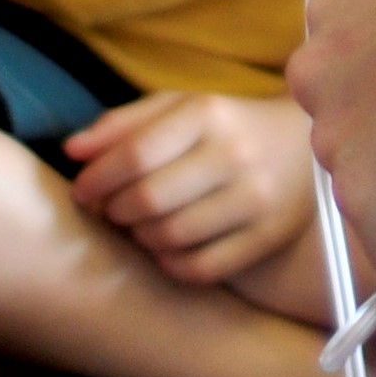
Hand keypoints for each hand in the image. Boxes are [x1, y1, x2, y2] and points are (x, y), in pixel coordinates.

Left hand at [67, 92, 316, 284]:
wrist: (303, 144)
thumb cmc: (225, 125)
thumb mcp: (179, 107)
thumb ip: (123, 124)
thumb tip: (72, 151)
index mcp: (208, 113)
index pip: (137, 154)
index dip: (98, 179)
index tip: (82, 192)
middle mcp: (234, 155)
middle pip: (150, 199)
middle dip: (116, 211)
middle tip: (111, 211)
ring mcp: (255, 199)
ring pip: (172, 237)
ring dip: (141, 238)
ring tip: (139, 226)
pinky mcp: (268, 237)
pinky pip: (201, 268)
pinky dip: (171, 264)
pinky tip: (166, 249)